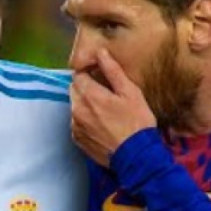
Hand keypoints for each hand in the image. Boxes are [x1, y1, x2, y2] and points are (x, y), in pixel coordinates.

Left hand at [69, 48, 155, 166]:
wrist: (136, 157)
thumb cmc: (137, 122)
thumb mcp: (131, 93)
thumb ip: (113, 71)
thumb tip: (100, 53)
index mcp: (89, 95)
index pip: (78, 75)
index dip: (88, 74)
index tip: (99, 78)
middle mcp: (77, 109)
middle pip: (74, 90)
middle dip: (85, 88)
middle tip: (104, 94)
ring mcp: (75, 126)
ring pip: (74, 106)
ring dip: (84, 104)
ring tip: (104, 111)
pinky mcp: (77, 139)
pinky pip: (76, 122)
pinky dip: (84, 120)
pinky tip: (100, 125)